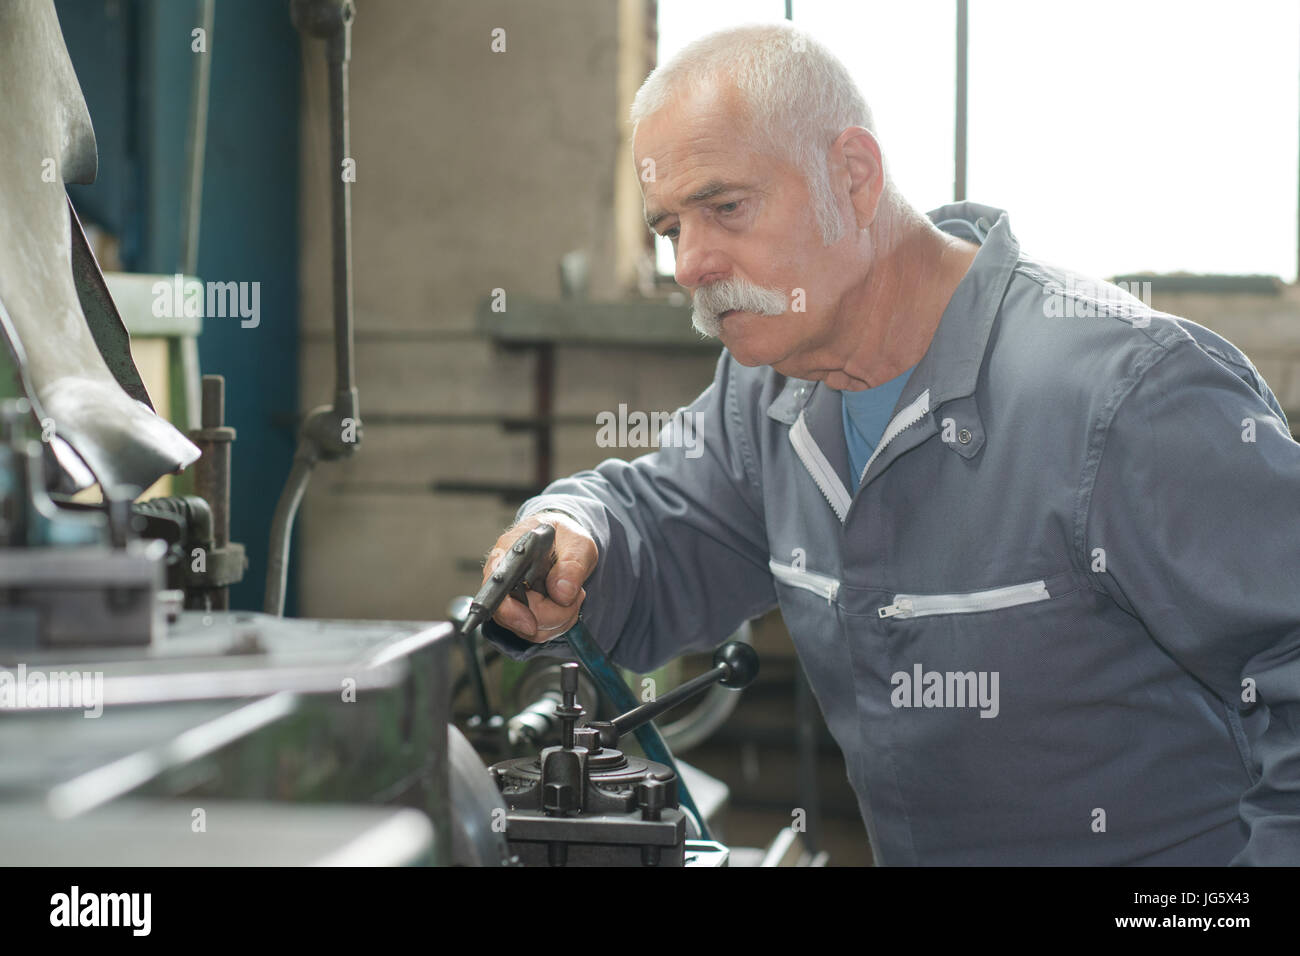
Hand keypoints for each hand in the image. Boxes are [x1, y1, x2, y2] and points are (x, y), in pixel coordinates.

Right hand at [481, 512, 597, 642]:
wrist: (564, 545)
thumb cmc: (564, 538)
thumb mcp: (578, 543)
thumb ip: (572, 565)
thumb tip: (562, 592)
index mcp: (509, 551)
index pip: (496, 587)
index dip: (509, 610)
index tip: (530, 623)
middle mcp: (503, 577)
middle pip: (517, 616)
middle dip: (553, 614)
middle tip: (576, 595)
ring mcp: (510, 599)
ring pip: (531, 629)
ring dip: (560, 619)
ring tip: (572, 594)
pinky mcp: (520, 614)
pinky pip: (539, 632)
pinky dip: (559, 624)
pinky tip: (566, 604)